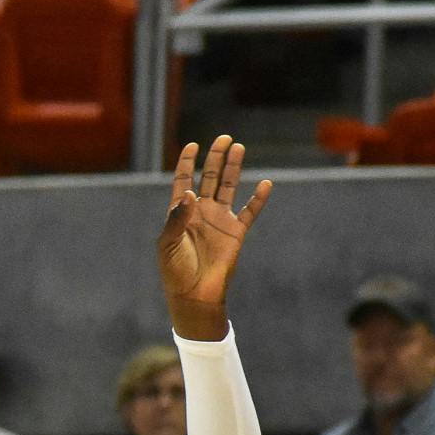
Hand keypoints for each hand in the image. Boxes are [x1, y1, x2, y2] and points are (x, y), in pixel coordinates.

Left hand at [156, 135, 271, 340]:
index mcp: (180, 212)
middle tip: (224, 138)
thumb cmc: (175, 271)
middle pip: (208, 177)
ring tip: (238, 147)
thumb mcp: (169, 244)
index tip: (192, 145)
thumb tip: (189, 193)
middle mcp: (201, 211)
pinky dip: (258, 198)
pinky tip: (265, 183)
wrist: (194, 295)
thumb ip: (177, 218)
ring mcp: (219, 220)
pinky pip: (249, 211)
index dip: (186, 162)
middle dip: (215, 158)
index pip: (183, 180)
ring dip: (233, 168)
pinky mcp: (236, 233)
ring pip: (228, 187)